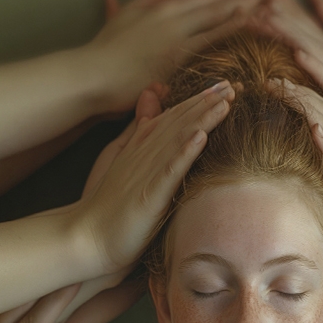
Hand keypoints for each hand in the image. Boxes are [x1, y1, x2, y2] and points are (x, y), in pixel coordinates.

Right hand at [77, 80, 234, 272]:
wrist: (88, 238)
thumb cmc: (109, 210)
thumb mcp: (124, 169)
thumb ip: (137, 142)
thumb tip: (150, 120)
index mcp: (141, 151)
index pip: (172, 119)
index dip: (197, 101)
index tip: (222, 87)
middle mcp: (144, 155)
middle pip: (178, 122)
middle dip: (206, 102)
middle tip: (234, 84)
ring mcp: (146, 173)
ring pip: (177, 139)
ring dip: (202, 119)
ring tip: (225, 103)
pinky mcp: (149, 195)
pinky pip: (169, 170)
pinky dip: (185, 152)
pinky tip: (202, 136)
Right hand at [85, 0, 266, 113]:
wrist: (91, 76)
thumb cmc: (105, 53)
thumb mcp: (128, 14)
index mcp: (163, 10)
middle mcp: (173, 19)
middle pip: (215, 1)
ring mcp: (176, 37)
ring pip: (217, 15)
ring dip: (245, 4)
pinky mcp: (177, 58)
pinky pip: (210, 40)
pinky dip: (231, 28)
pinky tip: (250, 19)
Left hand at [261, 1, 322, 161]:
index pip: (318, 42)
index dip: (295, 24)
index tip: (271, 7)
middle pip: (313, 40)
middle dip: (287, 21)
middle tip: (261, 1)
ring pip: (318, 54)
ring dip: (294, 35)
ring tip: (270, 19)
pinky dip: (316, 67)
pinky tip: (298, 54)